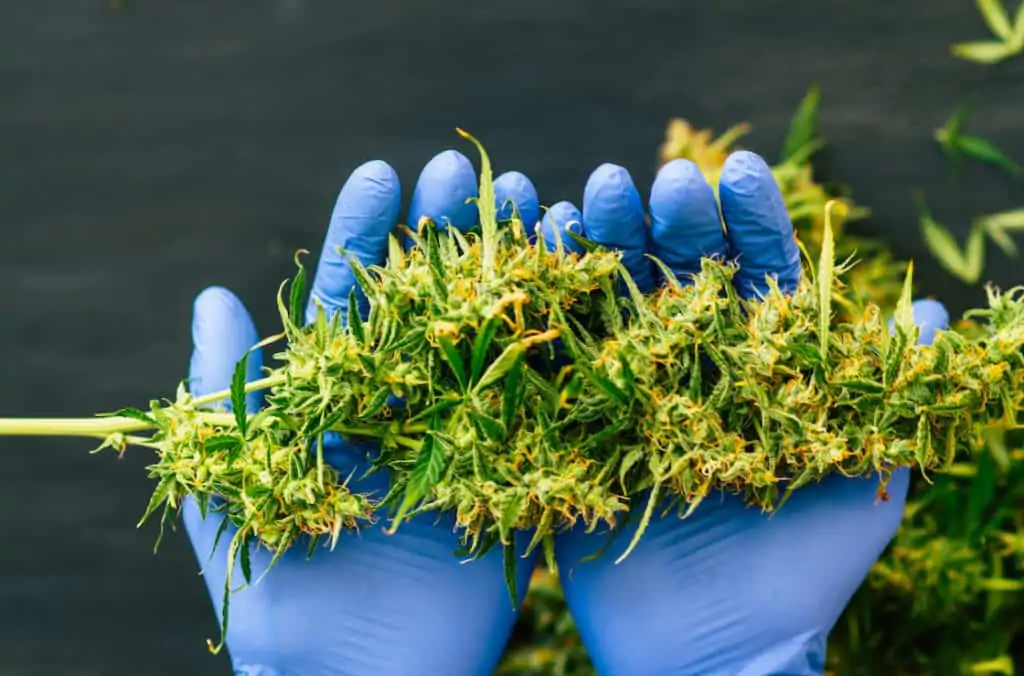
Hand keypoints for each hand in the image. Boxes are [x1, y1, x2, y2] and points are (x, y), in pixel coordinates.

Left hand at [181, 150, 541, 674]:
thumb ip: (222, 393)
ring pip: (489, 335)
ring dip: (506, 271)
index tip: (384, 173)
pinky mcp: (515, 468)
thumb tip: (208, 296)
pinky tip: (577, 281)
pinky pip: (541, 400)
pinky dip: (559, 342)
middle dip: (443, 233)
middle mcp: (406, 401)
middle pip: (427, 302)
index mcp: (338, 397)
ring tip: (529, 202)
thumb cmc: (280, 592)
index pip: (350, 297)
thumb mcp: (233, 484)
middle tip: (464, 169)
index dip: (364, 234)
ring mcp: (466, 430)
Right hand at [544, 152, 949, 674]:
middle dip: (670, 221)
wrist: (714, 649)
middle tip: (660, 181)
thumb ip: (893, 394)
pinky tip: (542, 252)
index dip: (749, 221)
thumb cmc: (803, 574)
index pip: (757, 275)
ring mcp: (631, 390)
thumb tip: (931, 309)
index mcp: (761, 365)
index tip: (738, 170)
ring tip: (595, 196)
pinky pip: (560, 355)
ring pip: (615, 301)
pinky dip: (549, 303)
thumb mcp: (868, 478)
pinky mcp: (577, 423)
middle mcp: (693, 366)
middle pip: (678, 275)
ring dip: (605, 245)